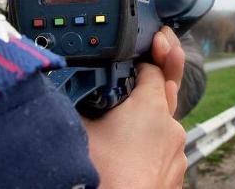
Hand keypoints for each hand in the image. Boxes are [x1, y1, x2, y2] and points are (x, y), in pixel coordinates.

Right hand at [83, 27, 186, 188]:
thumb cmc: (101, 177)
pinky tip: (128, 152)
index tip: (130, 57)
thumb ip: (75, 101)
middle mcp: (171, 127)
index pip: (152, 68)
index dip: (140, 60)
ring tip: (122, 127)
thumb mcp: (78, 130)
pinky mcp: (175, 174)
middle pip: (163, 93)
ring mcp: (177, 153)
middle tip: (133, 79)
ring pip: (162, 125)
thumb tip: (56, 87)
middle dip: (147, 86)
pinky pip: (163, 149)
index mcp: (151, 107)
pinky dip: (150, 145)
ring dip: (147, 120)